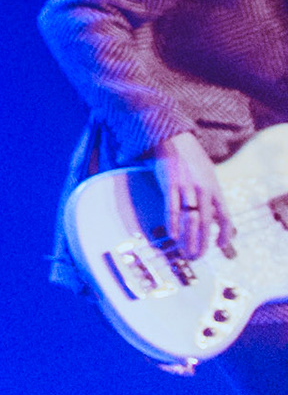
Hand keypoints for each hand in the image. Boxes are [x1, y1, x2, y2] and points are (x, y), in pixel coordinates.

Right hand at [151, 131, 233, 259]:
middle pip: (206, 223)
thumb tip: (215, 214)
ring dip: (188, 239)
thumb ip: (212, 194)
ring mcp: (186, 188)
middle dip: (203, 243)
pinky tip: (173, 236)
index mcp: (215, 188)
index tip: (219, 246)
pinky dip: (172, 224)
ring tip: (185, 252)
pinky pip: (171, 208)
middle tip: (198, 256)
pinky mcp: (169, 185)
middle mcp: (203, 190)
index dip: (224, 234)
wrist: (174, 138)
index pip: (225, 217)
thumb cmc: (192, 157)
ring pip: (189, 219)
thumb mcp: (209, 174)